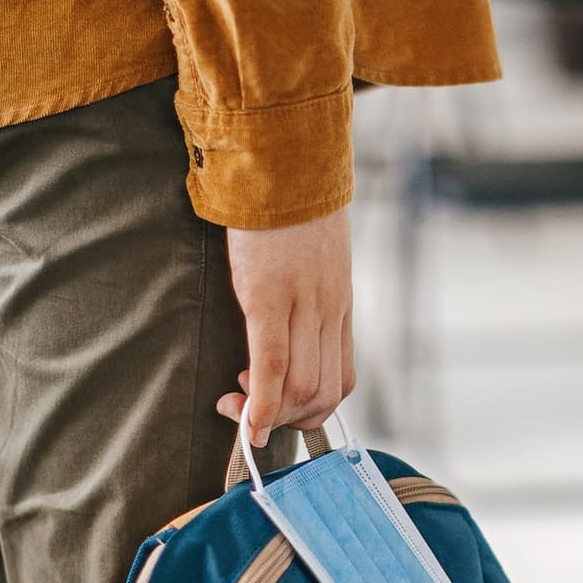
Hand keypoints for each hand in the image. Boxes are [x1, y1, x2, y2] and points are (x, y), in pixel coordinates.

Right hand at [217, 209, 354, 445]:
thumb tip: (287, 325)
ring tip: (240, 401)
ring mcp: (303, 305)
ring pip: (303, 388)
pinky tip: (245, 416)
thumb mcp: (314, 255)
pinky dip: (261, 401)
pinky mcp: (270, 295)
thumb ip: (308, 293)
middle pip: (324, 395)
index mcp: (339, 304)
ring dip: (271, 414)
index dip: (310, 409)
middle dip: (288, 422)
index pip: (341, 381)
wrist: (283, 160)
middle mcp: (329, 311)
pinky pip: (273, 364)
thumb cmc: (290, 204)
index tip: (277, 405)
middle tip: (252, 409)